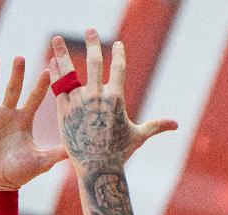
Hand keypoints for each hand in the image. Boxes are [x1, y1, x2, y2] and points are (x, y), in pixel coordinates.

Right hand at [0, 56, 67, 191]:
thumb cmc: (19, 174)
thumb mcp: (41, 162)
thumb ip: (57, 154)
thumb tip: (78, 149)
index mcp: (24, 120)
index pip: (34, 98)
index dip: (41, 85)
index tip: (49, 69)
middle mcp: (8, 115)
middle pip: (13, 89)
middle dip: (16, 74)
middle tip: (20, 58)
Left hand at [50, 31, 177, 170]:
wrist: (97, 169)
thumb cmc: (120, 154)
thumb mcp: (138, 136)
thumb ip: (156, 126)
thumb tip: (176, 124)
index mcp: (116, 98)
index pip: (118, 67)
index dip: (118, 54)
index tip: (116, 44)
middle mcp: (97, 95)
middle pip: (93, 61)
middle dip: (92, 43)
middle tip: (89, 30)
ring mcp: (79, 102)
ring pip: (69, 72)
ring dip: (62, 53)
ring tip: (56, 39)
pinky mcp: (63, 111)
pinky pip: (58, 88)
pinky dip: (55, 74)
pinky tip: (51, 63)